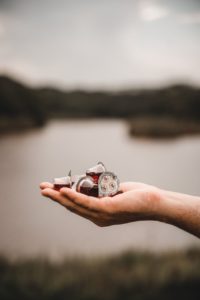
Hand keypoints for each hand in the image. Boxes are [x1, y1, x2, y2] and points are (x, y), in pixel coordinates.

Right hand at [40, 182, 160, 226]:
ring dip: (59, 196)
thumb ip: (104, 191)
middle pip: (72, 207)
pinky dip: (73, 196)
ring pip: (76, 205)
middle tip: (41, 188)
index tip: (51, 189)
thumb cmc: (139, 197)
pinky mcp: (108, 210)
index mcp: (99, 214)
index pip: (77, 206)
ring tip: (46, 189)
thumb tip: (96, 185)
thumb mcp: (117, 192)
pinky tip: (63, 191)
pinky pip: (87, 202)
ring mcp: (102, 215)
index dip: (62, 198)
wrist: (156, 203)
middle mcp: (98, 217)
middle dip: (55, 197)